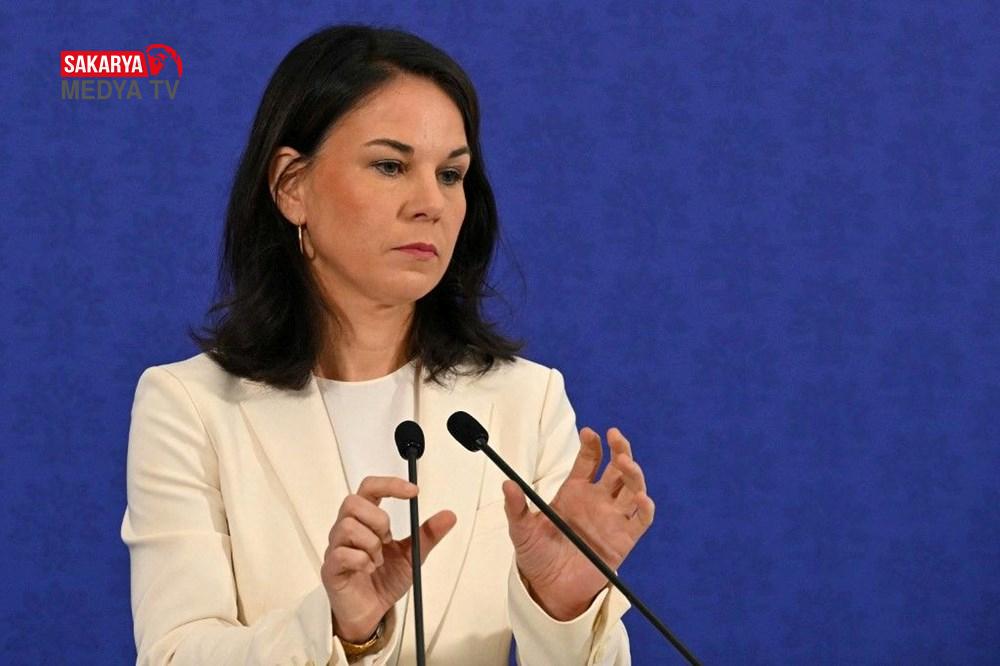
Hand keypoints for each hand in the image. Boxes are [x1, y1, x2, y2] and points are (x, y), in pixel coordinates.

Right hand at [321, 476, 455, 642]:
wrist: (372, 613)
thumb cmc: (384, 580)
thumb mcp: (412, 555)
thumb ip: (428, 534)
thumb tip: (449, 516)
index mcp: (365, 520)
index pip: (370, 487)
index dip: (390, 484)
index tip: (413, 492)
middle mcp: (346, 529)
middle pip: (353, 502)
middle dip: (379, 519)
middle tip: (389, 539)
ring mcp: (336, 547)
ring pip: (348, 526)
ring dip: (372, 544)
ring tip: (379, 560)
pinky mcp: (331, 568)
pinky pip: (342, 553)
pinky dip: (363, 561)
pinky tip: (369, 569)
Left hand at [503, 427, 654, 619]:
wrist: (549, 589)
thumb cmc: (537, 555)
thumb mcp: (522, 531)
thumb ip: (516, 508)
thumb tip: (507, 484)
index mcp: (575, 491)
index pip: (589, 460)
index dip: (592, 445)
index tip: (589, 433)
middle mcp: (598, 500)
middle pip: (617, 467)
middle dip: (620, 449)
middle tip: (615, 437)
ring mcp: (613, 518)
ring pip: (632, 487)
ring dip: (633, 472)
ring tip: (625, 462)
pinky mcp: (624, 539)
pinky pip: (641, 519)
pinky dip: (645, 507)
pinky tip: (640, 497)